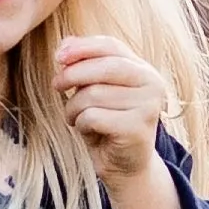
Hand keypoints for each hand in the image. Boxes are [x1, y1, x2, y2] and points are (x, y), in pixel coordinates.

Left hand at [55, 35, 166, 185]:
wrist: (124, 166)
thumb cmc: (106, 123)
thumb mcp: (94, 90)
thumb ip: (84, 65)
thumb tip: (65, 42)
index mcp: (144, 69)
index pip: (112, 46)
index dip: (83, 47)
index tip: (58, 56)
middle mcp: (152, 84)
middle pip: (103, 68)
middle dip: (72, 74)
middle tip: (56, 86)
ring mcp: (148, 106)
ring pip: (93, 94)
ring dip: (73, 107)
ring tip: (75, 116)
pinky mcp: (137, 128)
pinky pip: (93, 117)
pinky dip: (81, 124)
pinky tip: (87, 130)